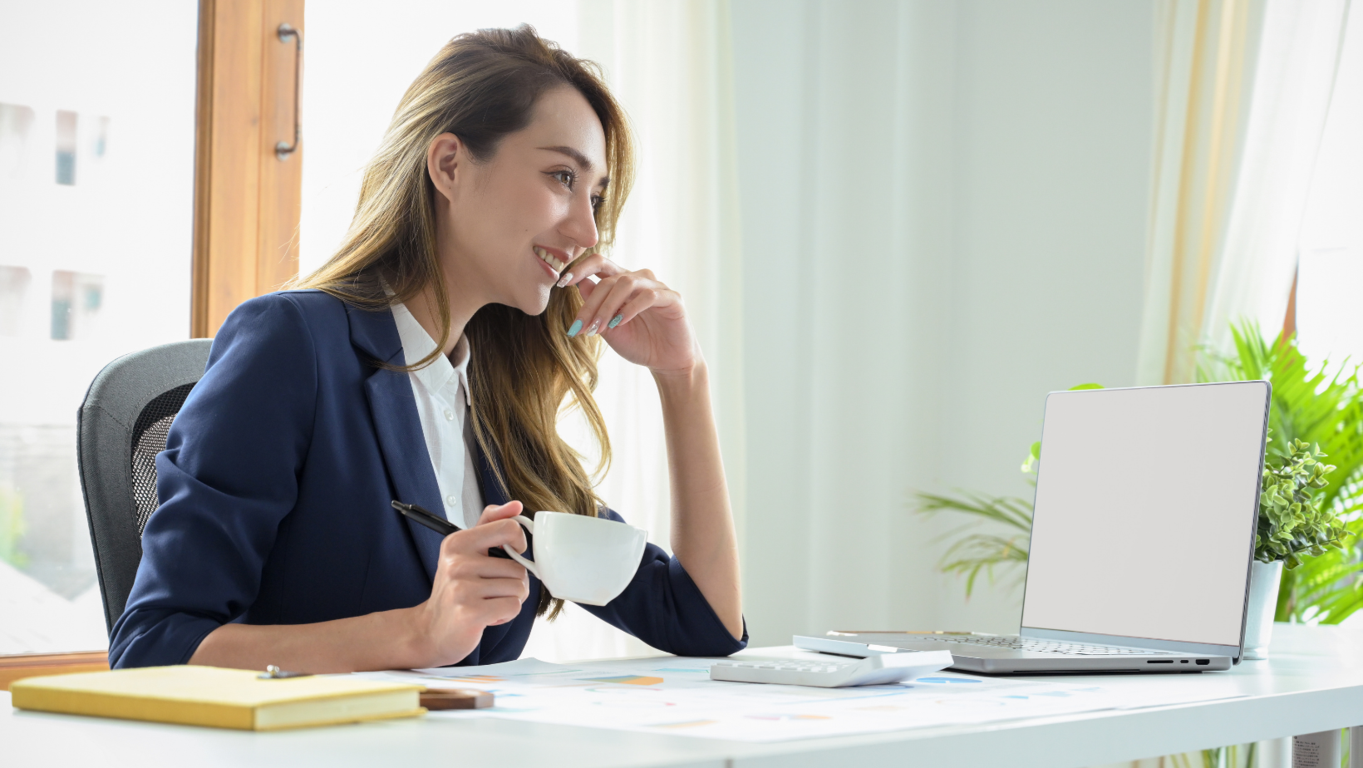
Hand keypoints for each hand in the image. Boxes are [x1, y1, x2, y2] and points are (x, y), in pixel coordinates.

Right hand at [410, 501, 529, 666]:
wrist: (431, 630)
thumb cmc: (455, 589)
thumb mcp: (467, 551)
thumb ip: (491, 524)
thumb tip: (516, 505)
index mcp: (458, 542)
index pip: (509, 528)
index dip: (519, 543)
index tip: (511, 554)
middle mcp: (457, 562)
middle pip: (519, 567)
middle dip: (513, 583)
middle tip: (491, 590)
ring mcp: (462, 588)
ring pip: (519, 588)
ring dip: (510, 600)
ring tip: (488, 602)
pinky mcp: (470, 612)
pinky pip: (513, 606)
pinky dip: (506, 614)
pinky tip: (487, 615)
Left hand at [560, 254, 699, 373]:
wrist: (667, 363)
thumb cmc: (639, 344)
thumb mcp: (609, 328)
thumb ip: (596, 308)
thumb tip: (578, 284)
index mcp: (622, 283)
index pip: (599, 264)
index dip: (580, 268)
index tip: (561, 283)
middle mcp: (639, 280)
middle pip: (609, 279)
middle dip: (591, 304)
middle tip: (581, 327)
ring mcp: (657, 287)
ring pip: (626, 283)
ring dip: (608, 307)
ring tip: (600, 328)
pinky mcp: (672, 299)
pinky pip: (648, 295)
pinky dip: (631, 308)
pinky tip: (621, 323)